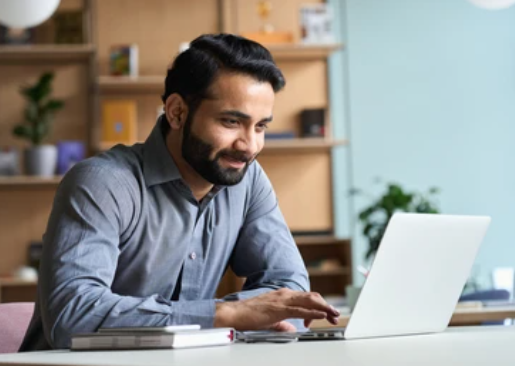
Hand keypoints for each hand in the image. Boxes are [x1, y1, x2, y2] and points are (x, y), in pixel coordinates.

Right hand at [214, 288, 339, 331]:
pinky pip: (300, 309)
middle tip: (335, 315)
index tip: (325, 315)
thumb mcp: (270, 320)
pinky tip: (321, 315)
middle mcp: (284, 294)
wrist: (234, 314)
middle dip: (326, 305)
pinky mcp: (279, 309)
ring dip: (324, 308)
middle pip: (312, 297)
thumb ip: (282, 324)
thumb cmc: (249, 316)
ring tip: (334, 314)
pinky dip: (313, 312)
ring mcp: (282, 300)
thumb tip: (292, 329)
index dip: (319, 306)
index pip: (306, 298)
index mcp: (283, 296)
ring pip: (309, 301)